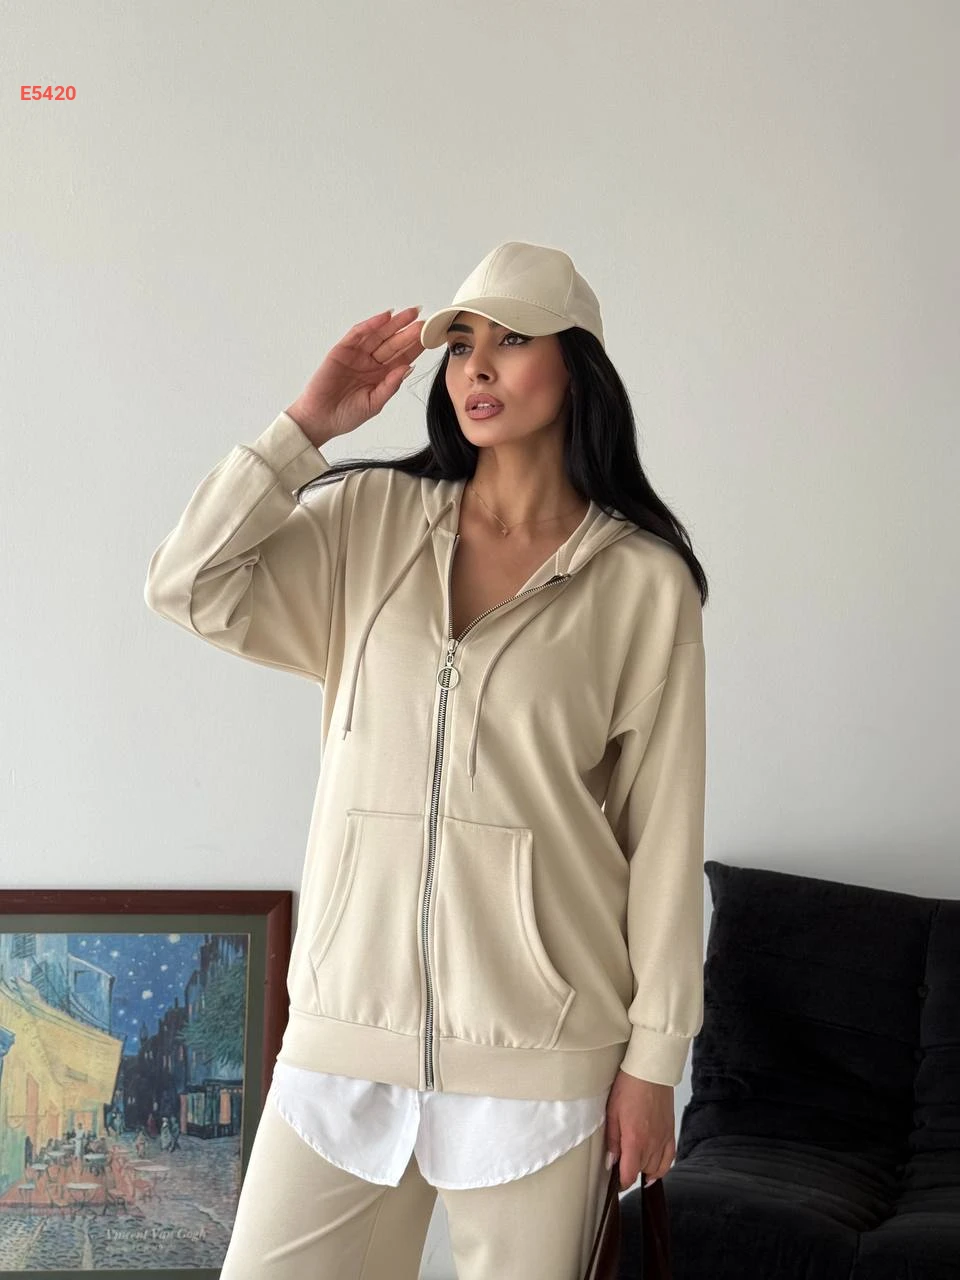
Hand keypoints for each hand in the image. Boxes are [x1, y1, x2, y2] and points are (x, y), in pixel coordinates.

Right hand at [286, 305, 424, 444]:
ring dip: (394, 323)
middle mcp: (371, 363)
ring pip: (378, 335)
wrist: (320, 419)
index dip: (416, 346)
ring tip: (410, 314)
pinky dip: (371, 324)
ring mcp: (357, 355)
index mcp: (382, 376)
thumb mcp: (375, 403)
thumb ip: (391, 385)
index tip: (430, 337)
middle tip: (424, 321)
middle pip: (393, 343)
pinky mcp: (342, 350)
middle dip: (408, 331)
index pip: (402, 357)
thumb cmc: (346, 415)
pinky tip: (385, 317)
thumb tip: (409, 367)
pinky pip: (358, 334)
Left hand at [604, 1070, 674, 1191]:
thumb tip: (611, 1162)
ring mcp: (663, 1139)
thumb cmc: (629, 1088)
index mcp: (635, 1140)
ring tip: (635, 1162)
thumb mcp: (612, 1113)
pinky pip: (669, 1160)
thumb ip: (612, 1141)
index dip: (622, 1183)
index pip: (630, 1175)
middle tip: (621, 1161)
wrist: (650, 1072)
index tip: (616, 1182)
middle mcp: (652, 1144)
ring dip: (644, 1169)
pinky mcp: (671, 1133)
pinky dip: (662, 1168)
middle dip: (630, 1170)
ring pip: (655, 1169)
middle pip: (641, 1171)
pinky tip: (654, 1170)